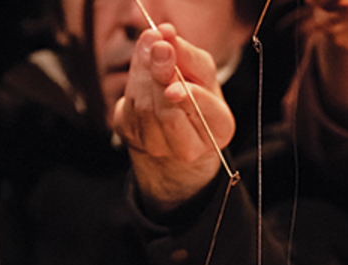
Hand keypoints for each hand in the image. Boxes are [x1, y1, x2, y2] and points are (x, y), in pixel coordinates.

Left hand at [113, 24, 234, 213]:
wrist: (174, 125)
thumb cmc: (194, 94)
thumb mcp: (200, 71)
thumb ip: (187, 54)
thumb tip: (165, 32)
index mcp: (220, 127)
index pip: (204, 111)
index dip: (189, 98)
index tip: (174, 86)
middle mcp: (191, 146)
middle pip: (169, 111)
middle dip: (160, 75)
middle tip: (159, 47)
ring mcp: (161, 149)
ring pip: (144, 109)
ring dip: (143, 76)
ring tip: (150, 56)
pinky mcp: (135, 142)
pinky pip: (128, 111)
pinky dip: (131, 86)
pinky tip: (141, 78)